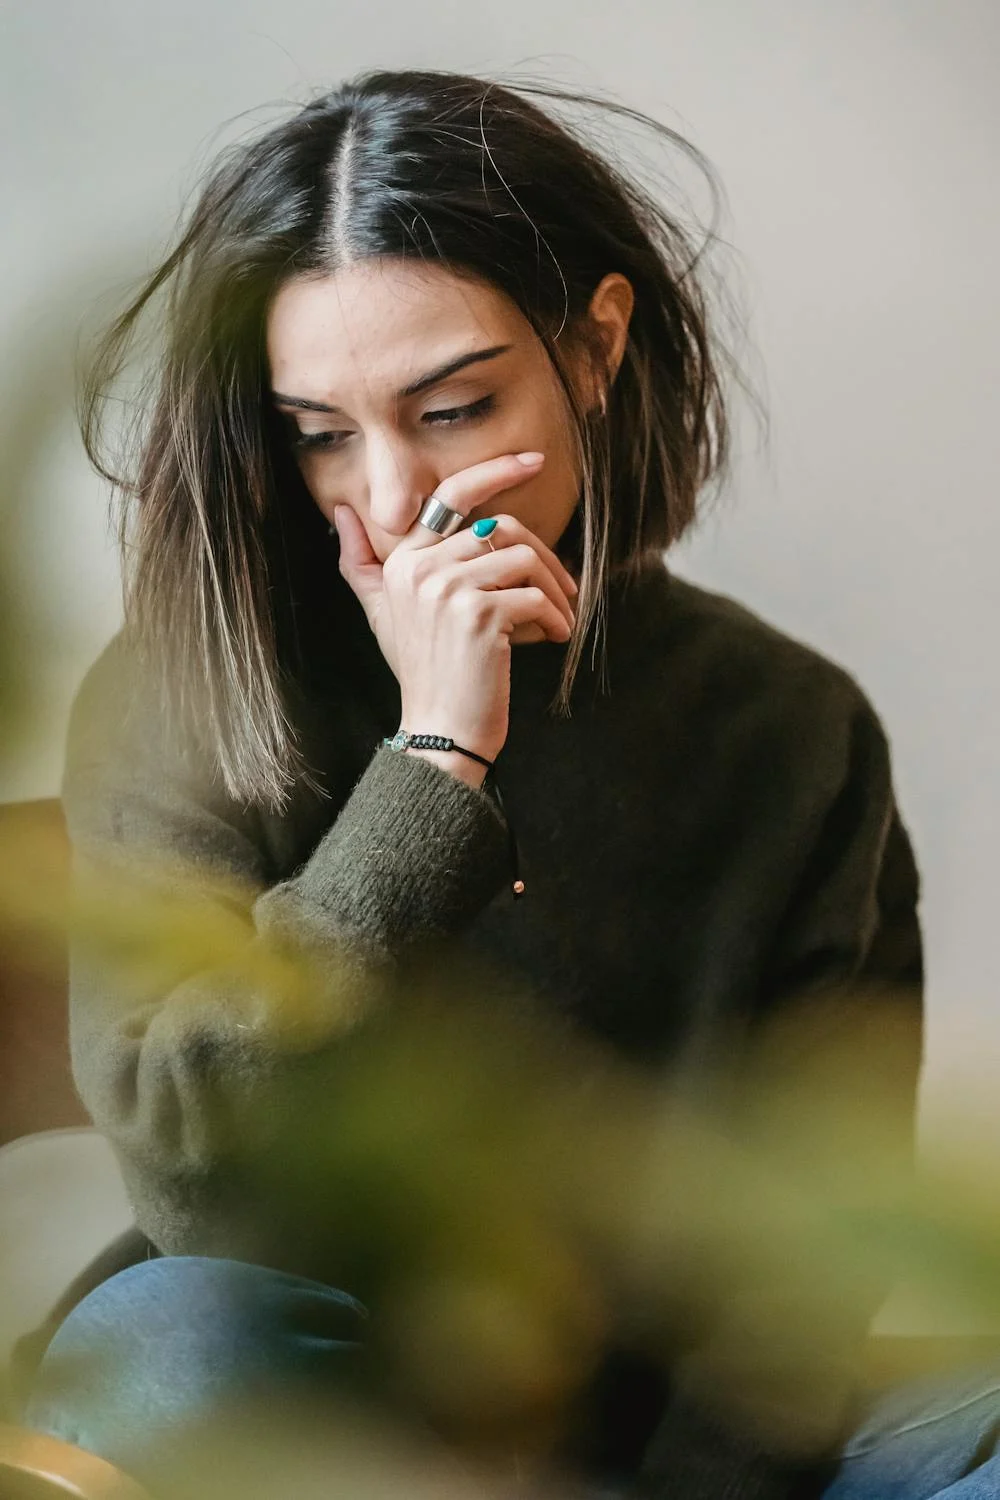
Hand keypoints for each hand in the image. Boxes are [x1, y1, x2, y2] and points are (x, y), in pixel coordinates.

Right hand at [334, 452, 577, 775]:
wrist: (439, 731)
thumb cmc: (425, 673)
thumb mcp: (384, 614)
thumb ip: (364, 562)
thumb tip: (340, 512)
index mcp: (401, 560)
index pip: (451, 495)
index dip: (495, 471)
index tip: (534, 462)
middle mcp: (418, 568)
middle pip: (500, 526)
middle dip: (542, 557)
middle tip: (563, 588)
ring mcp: (447, 590)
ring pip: (523, 558)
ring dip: (553, 590)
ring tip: (558, 618)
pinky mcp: (479, 616)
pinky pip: (533, 595)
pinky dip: (554, 617)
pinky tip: (554, 637)